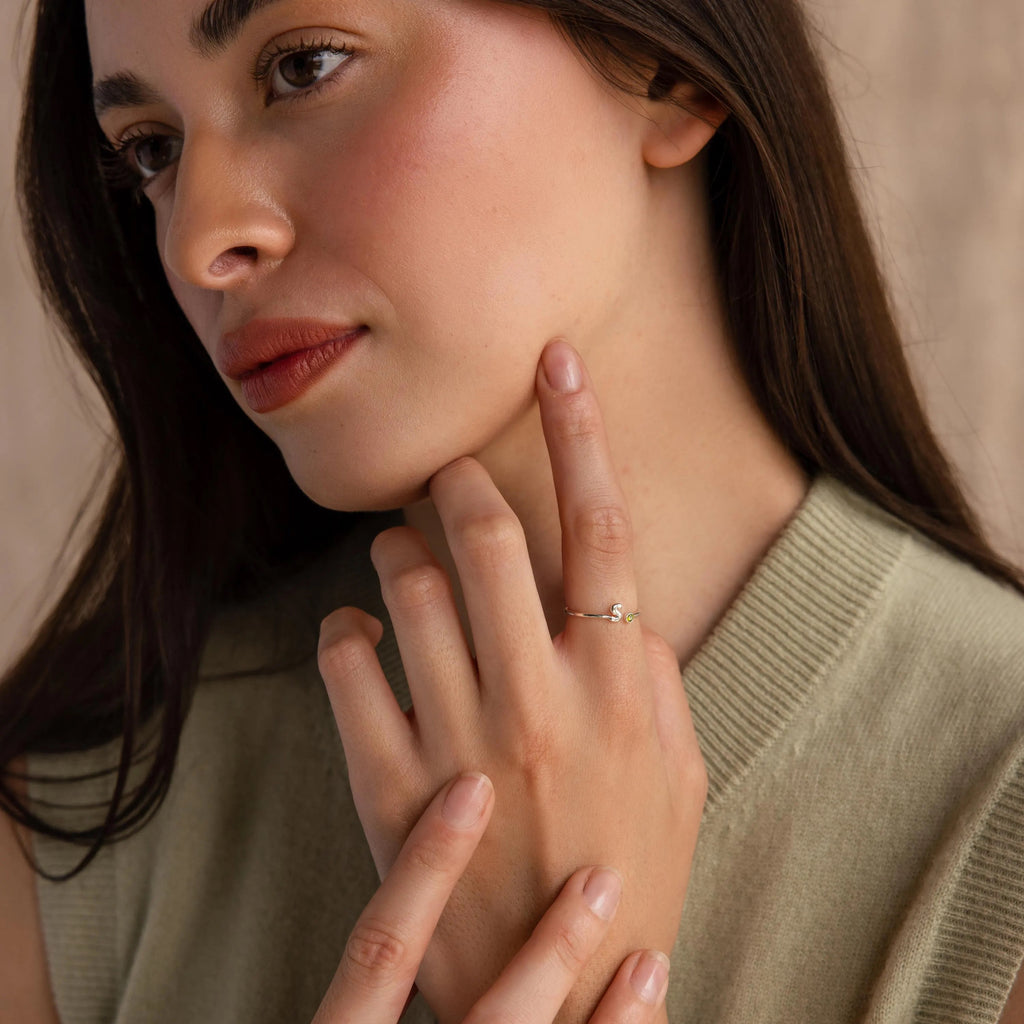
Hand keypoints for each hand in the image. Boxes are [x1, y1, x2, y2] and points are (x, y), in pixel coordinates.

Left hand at [319, 341, 705, 1020]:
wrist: (564, 993)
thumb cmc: (632, 874)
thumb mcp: (682, 773)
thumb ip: (655, 676)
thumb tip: (616, 604)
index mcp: (616, 687)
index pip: (601, 530)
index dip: (581, 432)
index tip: (555, 363)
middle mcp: (536, 700)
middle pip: (483, 535)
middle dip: (455, 481)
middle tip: (447, 476)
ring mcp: (458, 742)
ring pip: (403, 587)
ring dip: (394, 552)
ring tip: (400, 561)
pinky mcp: (390, 787)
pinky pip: (344, 667)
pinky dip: (343, 631)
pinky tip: (359, 637)